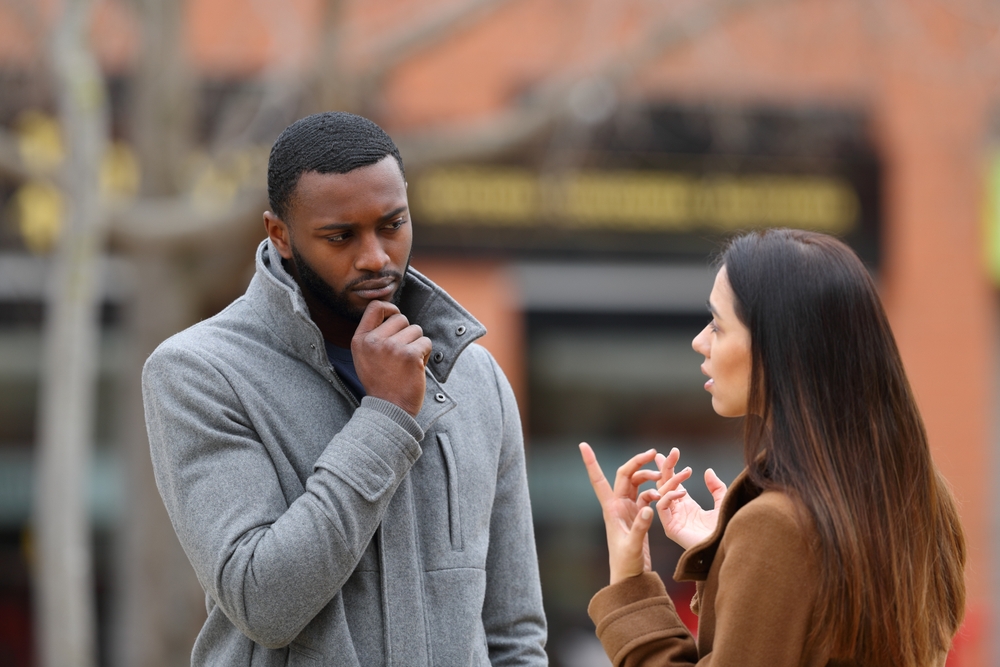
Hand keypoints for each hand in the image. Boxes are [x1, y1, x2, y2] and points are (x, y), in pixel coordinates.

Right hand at [352, 300, 432, 416]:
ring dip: (417, 345)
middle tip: (401, 355)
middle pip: (401, 318)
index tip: (395, 316)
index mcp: (360, 340)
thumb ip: (374, 336)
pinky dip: (425, 354)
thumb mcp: (365, 358)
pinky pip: (426, 342)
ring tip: (407, 364)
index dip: (390, 308)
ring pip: (416, 330)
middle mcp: (374, 341)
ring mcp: (392, 347)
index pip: (375, 307)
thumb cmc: (381, 384)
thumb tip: (392, 314)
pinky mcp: (410, 355)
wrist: (389, 410)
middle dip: (407, 334)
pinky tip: (415, 368)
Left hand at [579, 443, 664, 584]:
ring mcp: (628, 509)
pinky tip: (667, 494)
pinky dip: (656, 492)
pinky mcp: (638, 515)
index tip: (583, 444)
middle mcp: (617, 505)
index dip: (591, 462)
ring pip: (637, 482)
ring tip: (664, 479)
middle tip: (654, 452)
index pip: (599, 479)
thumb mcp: (632, 546)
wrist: (630, 578)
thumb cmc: (625, 564)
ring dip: (650, 477)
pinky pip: (647, 495)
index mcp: (611, 508)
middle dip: (638, 461)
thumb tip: (649, 506)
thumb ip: (641, 526)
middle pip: (625, 474)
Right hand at [654, 448, 727, 550]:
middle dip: (665, 468)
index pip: (673, 483)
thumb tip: (708, 471)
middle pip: (664, 485)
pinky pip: (661, 507)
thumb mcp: (723, 503)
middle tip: (669, 453)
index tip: (671, 452)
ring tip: (686, 473)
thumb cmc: (725, 530)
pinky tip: (682, 492)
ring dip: (672, 480)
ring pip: (661, 494)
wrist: (727, 547)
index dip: (670, 468)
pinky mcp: (671, 528)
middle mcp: (677, 511)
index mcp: (687, 506)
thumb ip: (716, 488)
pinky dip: (669, 497)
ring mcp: (672, 519)